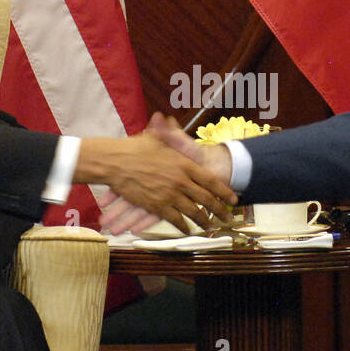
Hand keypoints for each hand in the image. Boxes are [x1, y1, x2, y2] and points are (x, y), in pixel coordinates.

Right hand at [96, 113, 235, 233]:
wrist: (115, 162)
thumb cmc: (134, 148)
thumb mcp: (156, 137)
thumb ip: (167, 132)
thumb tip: (167, 119)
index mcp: (185, 164)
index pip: (211, 181)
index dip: (225, 192)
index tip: (234, 199)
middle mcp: (181, 181)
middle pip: (207, 199)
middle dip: (220, 211)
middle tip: (229, 218)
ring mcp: (170, 195)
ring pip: (194, 212)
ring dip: (205, 222)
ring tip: (213, 228)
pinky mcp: (158, 206)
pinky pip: (176, 220)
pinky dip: (184, 227)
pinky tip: (189, 231)